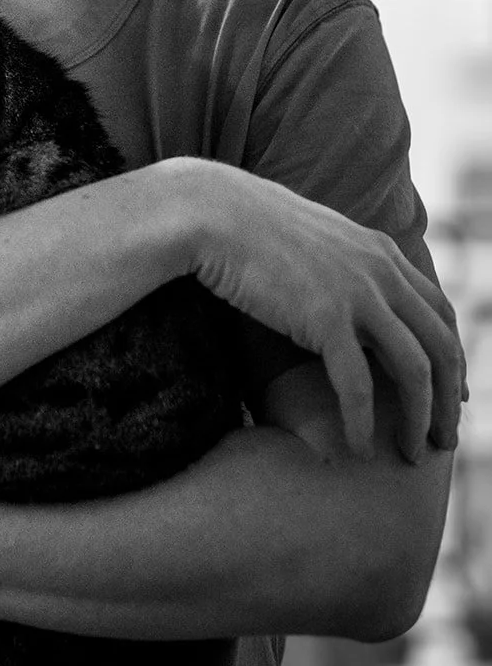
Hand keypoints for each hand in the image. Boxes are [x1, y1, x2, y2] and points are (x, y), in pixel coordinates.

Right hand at [174, 159, 466, 461]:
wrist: (213, 212)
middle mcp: (381, 271)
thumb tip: (335, 288)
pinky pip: (358, 385)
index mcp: (381, 252)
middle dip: (448, 399)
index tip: (451, 392)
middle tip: (443, 438)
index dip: (451, 356)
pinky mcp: (326, 318)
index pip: (439, 311)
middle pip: (440, 346)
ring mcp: (358, 294)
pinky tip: (359, 448)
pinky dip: (363, 423)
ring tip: (412, 453)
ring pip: (414, 370)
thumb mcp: (313, 237)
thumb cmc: (247, 225)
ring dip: (420, 418)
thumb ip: (339, 262)